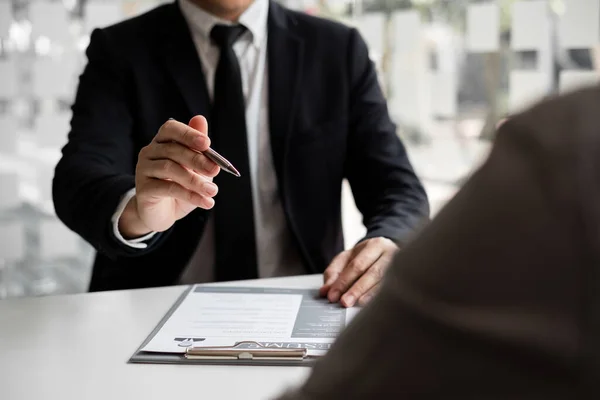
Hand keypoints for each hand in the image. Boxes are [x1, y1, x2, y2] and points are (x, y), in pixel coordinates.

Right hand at [119, 116, 219, 237]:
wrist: (164, 214)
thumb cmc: (182, 187)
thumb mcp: (195, 168)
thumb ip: (199, 148)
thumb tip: (200, 119)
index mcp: (163, 142)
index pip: (171, 129)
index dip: (188, 134)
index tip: (207, 143)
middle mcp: (150, 152)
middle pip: (173, 150)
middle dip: (197, 160)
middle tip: (215, 170)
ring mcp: (143, 169)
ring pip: (169, 168)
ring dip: (195, 180)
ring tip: (212, 191)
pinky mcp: (143, 189)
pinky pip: (167, 188)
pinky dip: (189, 195)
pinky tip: (205, 201)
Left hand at [319, 237, 397, 307]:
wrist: (389, 253)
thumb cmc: (366, 257)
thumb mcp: (347, 259)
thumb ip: (334, 273)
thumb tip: (325, 290)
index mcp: (376, 245)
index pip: (357, 265)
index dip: (343, 281)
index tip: (332, 295)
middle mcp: (391, 254)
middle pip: (372, 273)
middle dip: (356, 289)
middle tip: (344, 302)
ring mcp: (402, 267)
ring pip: (385, 283)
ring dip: (369, 296)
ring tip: (357, 306)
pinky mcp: (406, 280)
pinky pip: (393, 291)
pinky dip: (381, 299)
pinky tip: (373, 308)